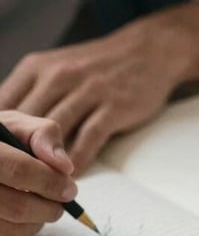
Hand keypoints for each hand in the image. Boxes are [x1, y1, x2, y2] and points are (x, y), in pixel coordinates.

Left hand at [0, 19, 186, 170]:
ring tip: (41, 183)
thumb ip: (31, 94)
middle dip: (19, 150)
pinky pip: (89, 137)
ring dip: (47, 159)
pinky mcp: (114, 107)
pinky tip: (71, 175)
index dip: (0, 133)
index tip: (3, 154)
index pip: (3, 104)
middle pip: (27, 120)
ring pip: (56, 130)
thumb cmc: (98, 68)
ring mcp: (87, 91)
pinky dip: (78, 159)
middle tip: (18, 175)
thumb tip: (9, 129)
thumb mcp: (54, 69)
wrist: (147, 52)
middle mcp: (58, 76)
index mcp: (36, 68)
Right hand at [0, 111, 75, 235]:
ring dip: (38, 223)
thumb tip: (65, 167)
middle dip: (49, 208)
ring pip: (12, 231)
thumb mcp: (18, 127)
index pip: (18, 170)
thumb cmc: (0, 139)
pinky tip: (22, 218)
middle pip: (17, 207)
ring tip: (41, 207)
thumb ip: (44, 137)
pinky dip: (22, 234)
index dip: (50, 182)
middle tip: (61, 203)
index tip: (70, 188)